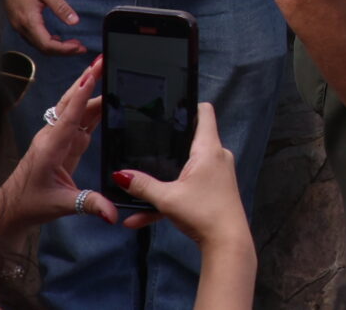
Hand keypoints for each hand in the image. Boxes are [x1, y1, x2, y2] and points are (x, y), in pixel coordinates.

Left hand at [0, 57, 148, 234]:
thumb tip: (114, 213)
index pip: (70, 116)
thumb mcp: (62, 206)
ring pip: (77, 109)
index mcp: (51, 147)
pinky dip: (94, 107)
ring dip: (92, 90)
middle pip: (72, 103)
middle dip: (88, 80)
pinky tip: (107, 98)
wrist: (10, 210)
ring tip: (108, 70)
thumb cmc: (29, 205)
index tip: (93, 73)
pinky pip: (81, 121)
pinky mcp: (64, 144)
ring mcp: (59, 139)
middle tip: (104, 60)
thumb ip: (89, 204)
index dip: (83, 94)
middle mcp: (54, 137)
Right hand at [3, 0, 85, 54]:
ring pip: (36, 44)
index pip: (47, 44)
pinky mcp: (17, 21)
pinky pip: (32, 37)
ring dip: (54, 47)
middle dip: (62, 51)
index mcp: (28, 20)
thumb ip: (61, 7)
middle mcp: (20, 26)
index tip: (79, 48)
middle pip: (42, 48)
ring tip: (71, 44)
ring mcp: (17, 25)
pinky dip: (45, 41)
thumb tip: (74, 21)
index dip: (64, 49)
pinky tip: (56, 37)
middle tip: (79, 48)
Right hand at [116, 103, 253, 259]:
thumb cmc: (202, 212)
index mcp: (209, 148)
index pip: (204, 113)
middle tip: (142, 144)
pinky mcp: (213, 190)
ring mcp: (216, 174)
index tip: (170, 103)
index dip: (189, 105)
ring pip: (183, 171)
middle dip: (166, 145)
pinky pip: (186, 189)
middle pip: (190, 140)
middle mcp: (216, 156)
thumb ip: (142, 185)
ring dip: (161, 183)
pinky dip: (167, 200)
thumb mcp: (167, 197)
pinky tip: (138, 220)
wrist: (226, 242)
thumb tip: (119, 174)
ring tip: (132, 193)